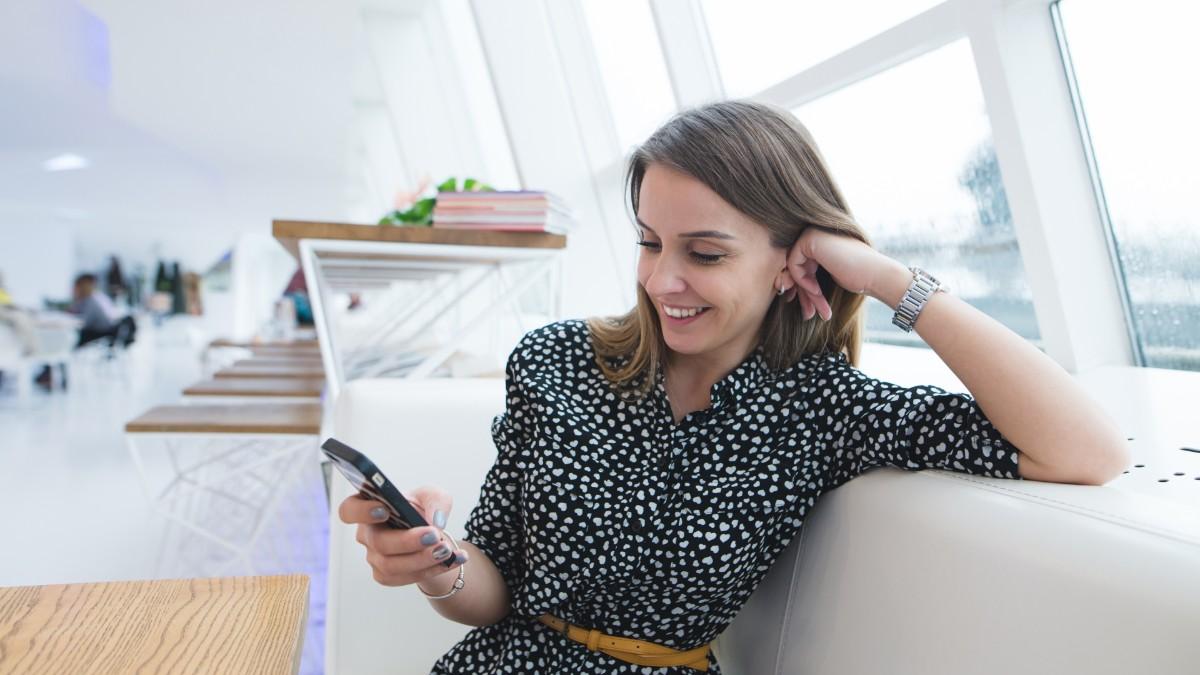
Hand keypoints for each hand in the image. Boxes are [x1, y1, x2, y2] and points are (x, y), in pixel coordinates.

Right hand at [338, 485, 466, 587]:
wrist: (431, 534)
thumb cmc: (424, 508)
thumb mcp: (434, 496)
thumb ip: (436, 501)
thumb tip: (435, 521)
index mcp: (369, 507)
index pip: (349, 510)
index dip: (362, 511)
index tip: (385, 509)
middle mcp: (367, 533)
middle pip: (378, 542)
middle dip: (408, 541)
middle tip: (434, 535)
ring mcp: (374, 557)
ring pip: (391, 566)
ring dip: (422, 559)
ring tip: (447, 550)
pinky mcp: (386, 575)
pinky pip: (406, 577)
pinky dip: (433, 569)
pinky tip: (453, 559)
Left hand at [782, 227, 905, 319]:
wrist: (875, 275)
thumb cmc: (856, 277)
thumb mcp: (823, 279)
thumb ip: (804, 279)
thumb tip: (779, 285)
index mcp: (818, 241)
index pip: (797, 266)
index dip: (800, 289)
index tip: (805, 307)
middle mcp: (813, 233)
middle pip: (793, 267)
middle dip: (801, 294)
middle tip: (809, 314)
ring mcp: (811, 233)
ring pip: (792, 268)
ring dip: (803, 292)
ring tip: (814, 311)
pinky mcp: (810, 238)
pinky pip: (794, 265)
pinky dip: (802, 281)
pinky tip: (817, 291)